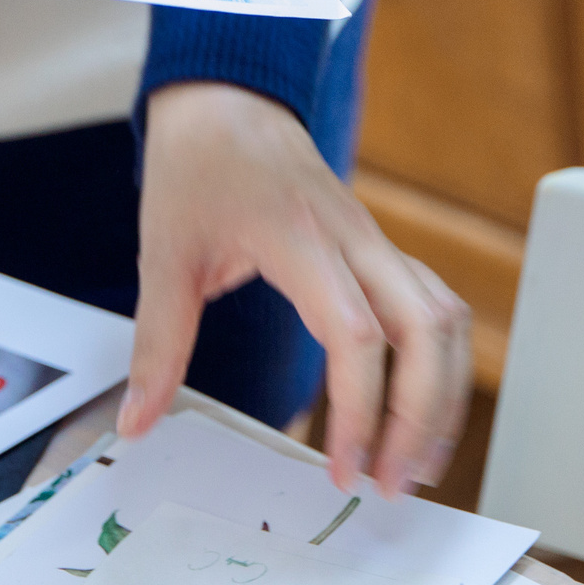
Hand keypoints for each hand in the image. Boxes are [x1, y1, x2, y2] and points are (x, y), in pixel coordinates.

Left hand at [125, 82, 473, 498]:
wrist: (225, 100)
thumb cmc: (197, 167)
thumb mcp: (164, 253)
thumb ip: (158, 343)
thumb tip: (136, 422)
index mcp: (302, 239)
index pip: (359, 336)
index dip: (359, 411)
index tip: (342, 469)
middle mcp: (356, 239)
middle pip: (427, 332)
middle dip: (420, 417)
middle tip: (389, 484)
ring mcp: (377, 242)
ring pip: (446, 319)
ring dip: (443, 393)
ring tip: (414, 461)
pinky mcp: (381, 250)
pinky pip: (435, 306)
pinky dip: (438, 363)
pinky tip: (416, 409)